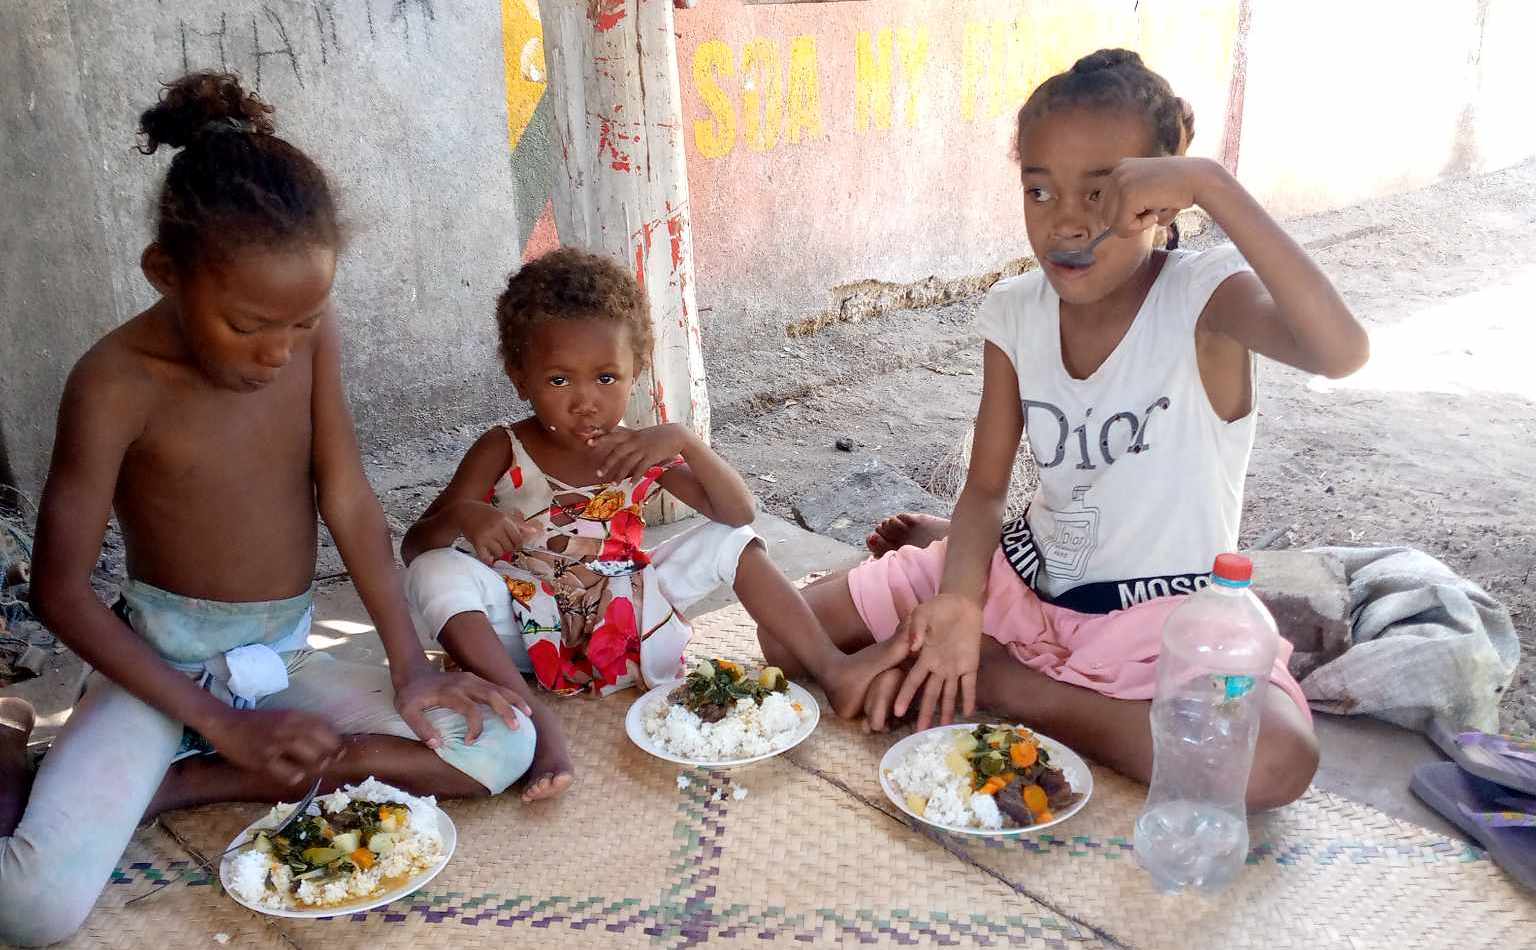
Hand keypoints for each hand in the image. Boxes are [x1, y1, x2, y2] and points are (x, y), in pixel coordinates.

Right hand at [204, 708, 342, 785]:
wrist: (226, 723)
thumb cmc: (257, 722)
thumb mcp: (283, 716)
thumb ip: (303, 724)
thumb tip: (327, 738)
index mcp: (294, 716)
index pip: (326, 729)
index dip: (336, 742)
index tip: (340, 750)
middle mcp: (288, 728)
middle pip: (322, 745)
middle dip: (330, 756)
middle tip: (330, 762)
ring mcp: (276, 745)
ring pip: (310, 758)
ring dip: (316, 766)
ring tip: (314, 768)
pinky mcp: (264, 760)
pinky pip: (289, 773)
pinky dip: (296, 775)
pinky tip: (294, 774)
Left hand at [394, 669, 532, 747]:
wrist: (412, 672)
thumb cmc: (410, 695)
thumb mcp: (406, 712)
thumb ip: (420, 728)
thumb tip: (438, 745)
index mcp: (450, 692)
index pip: (470, 709)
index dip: (474, 728)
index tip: (469, 742)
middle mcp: (465, 683)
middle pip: (492, 695)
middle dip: (506, 711)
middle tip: (516, 727)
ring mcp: (472, 679)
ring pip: (498, 688)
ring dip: (514, 700)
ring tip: (528, 714)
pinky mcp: (475, 679)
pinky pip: (496, 686)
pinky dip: (509, 695)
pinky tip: (518, 705)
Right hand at [454, 501, 537, 563]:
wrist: (463, 511)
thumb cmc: (485, 513)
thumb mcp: (503, 515)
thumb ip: (519, 524)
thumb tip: (535, 532)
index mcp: (504, 520)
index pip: (518, 539)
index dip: (518, 544)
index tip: (513, 544)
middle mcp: (496, 528)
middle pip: (509, 547)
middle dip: (508, 548)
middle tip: (502, 544)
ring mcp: (486, 536)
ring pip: (499, 553)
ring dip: (498, 553)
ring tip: (494, 546)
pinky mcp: (476, 543)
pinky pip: (486, 557)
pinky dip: (488, 559)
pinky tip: (488, 556)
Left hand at [589, 424, 687, 481]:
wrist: (677, 435)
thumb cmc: (659, 435)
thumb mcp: (644, 434)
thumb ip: (632, 439)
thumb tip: (622, 445)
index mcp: (632, 434)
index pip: (613, 435)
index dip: (600, 438)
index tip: (588, 442)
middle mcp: (635, 441)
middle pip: (617, 452)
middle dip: (607, 463)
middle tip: (598, 473)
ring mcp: (643, 448)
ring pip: (628, 463)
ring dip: (620, 474)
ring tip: (614, 483)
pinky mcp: (652, 456)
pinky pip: (641, 468)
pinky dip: (636, 476)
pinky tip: (632, 483)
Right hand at [892, 593, 983, 730]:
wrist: (960, 604)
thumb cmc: (937, 608)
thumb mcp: (922, 613)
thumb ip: (916, 628)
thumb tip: (914, 647)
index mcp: (924, 657)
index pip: (912, 681)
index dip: (905, 696)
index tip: (897, 711)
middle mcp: (937, 667)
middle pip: (930, 694)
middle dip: (925, 712)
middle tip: (920, 732)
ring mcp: (954, 668)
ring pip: (949, 694)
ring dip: (946, 710)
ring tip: (944, 728)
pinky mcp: (970, 665)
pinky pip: (969, 685)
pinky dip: (969, 698)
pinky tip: (968, 713)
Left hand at [1102, 156, 1216, 237]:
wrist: (1199, 179)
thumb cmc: (1178, 189)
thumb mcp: (1148, 190)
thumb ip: (1129, 204)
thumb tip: (1110, 229)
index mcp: (1120, 168)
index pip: (1104, 204)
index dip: (1123, 215)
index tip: (1144, 211)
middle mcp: (1117, 172)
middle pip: (1104, 215)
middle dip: (1126, 222)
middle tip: (1150, 215)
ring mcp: (1121, 182)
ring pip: (1111, 223)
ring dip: (1133, 226)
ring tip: (1153, 214)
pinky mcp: (1129, 194)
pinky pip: (1123, 226)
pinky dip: (1140, 227)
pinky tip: (1156, 215)